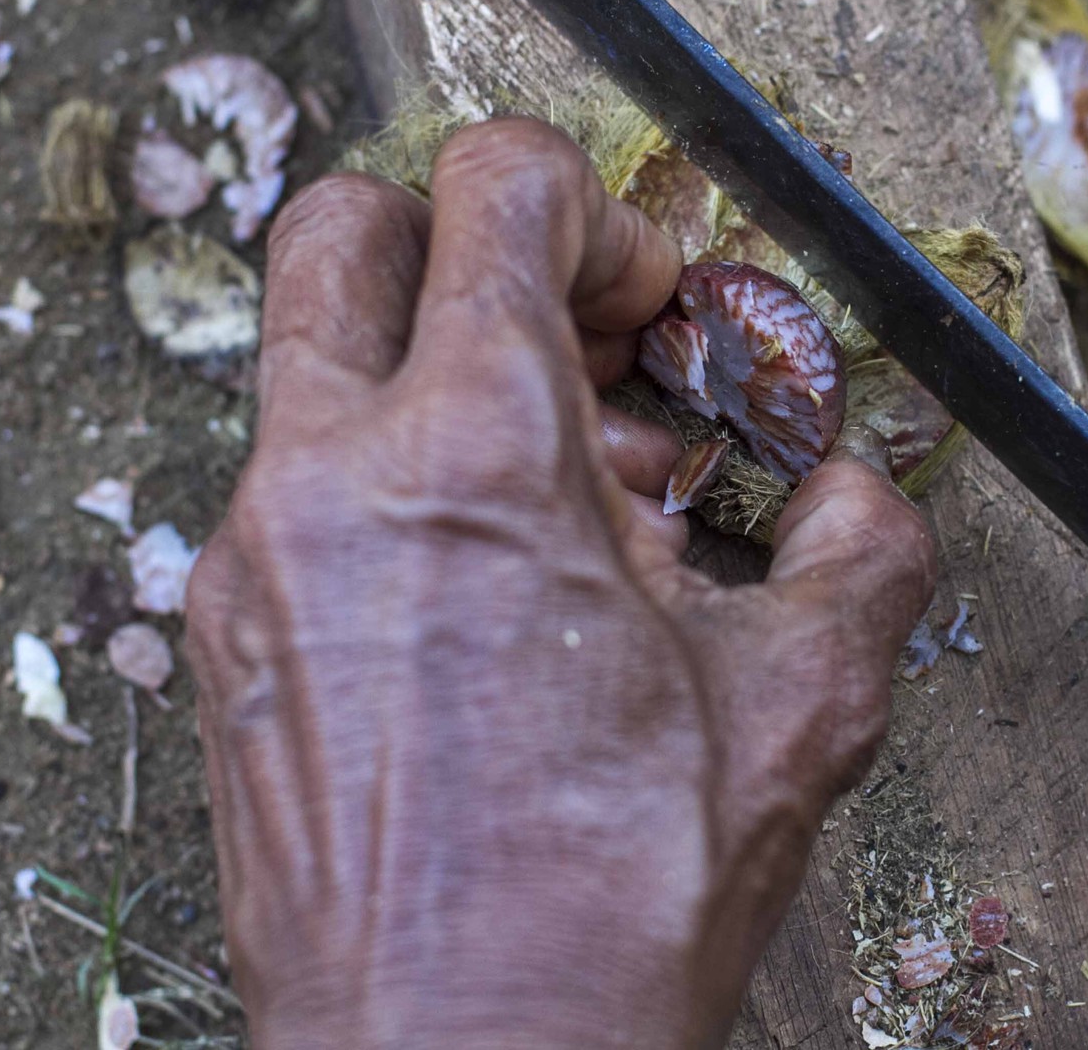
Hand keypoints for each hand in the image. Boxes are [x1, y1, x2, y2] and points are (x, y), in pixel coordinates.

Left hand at [185, 119, 935, 1048]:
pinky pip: (295, 488)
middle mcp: (330, 478)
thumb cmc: (603, 902)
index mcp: (473, 450)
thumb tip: (853, 500)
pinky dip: (389, 483)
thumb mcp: (801, 708)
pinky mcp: (227, 637)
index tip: (647, 304)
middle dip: (464, 239)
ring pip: (312, 365)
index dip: (598, 209)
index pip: (493, 184)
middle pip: (343, 227)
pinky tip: (491, 596)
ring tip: (557, 503)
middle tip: (565, 337)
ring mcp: (253, 558)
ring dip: (434, 375)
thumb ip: (860, 554)